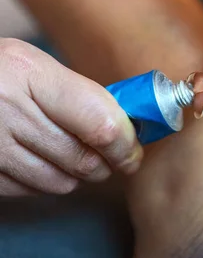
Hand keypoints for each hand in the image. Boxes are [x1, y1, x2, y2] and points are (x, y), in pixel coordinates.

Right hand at [0, 39, 141, 195]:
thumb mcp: (31, 65)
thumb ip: (76, 93)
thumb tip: (126, 125)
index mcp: (28, 73)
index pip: (99, 123)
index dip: (126, 144)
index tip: (134, 152)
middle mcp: (7, 109)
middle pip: (81, 158)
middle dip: (106, 165)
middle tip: (113, 160)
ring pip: (59, 181)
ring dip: (77, 177)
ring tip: (78, 160)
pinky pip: (29, 191)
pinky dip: (45, 183)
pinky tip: (42, 163)